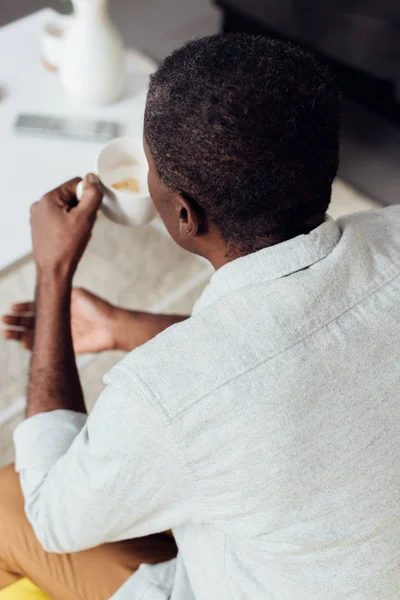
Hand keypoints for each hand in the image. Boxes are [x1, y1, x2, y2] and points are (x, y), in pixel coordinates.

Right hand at [2, 288, 116, 353]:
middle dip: (16, 321)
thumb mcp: (76, 294)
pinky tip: (22, 343)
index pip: (35, 306)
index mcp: (59, 306)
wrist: (112, 327)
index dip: (23, 308)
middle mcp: (57, 320)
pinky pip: (45, 347)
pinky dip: (33, 346)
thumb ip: (60, 293)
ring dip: (19, 334)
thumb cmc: (96, 307)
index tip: (12, 308)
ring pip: (34, 335)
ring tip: (6, 333)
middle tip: (5, 321)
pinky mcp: (65, 346)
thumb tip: (41, 289)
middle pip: (31, 321)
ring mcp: (60, 334)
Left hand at [31, 175, 102, 279]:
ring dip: (76, 218)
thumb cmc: (66, 248)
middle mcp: (40, 206)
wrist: (54, 271)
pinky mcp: (41, 229)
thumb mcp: (85, 218)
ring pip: (66, 209)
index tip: (90, 212)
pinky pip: (60, 220)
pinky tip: (71, 238)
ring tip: (77, 234)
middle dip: (82, 209)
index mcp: (48, 199)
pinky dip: (69, 226)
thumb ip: (91, 195)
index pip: (75, 184)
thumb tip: (92, 179)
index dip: (87, 197)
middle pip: (70, 196)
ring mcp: (39, 218)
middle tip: (84, 225)